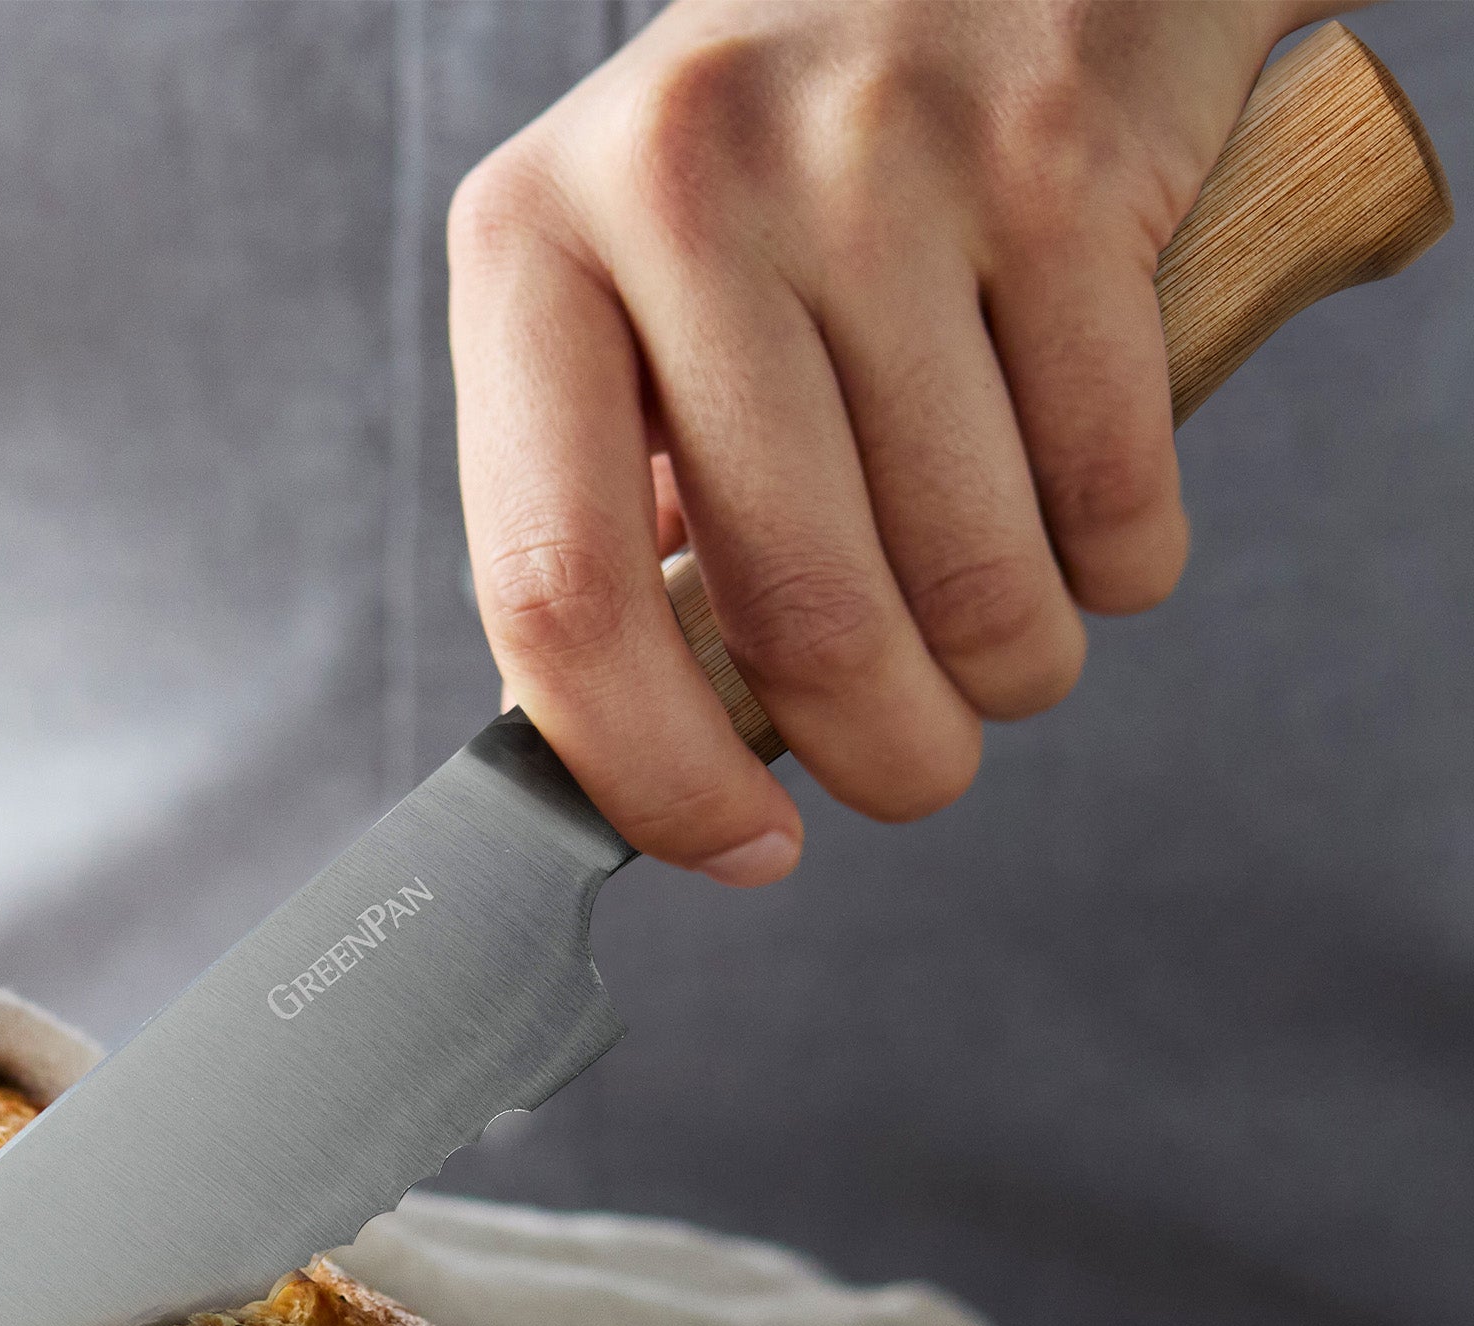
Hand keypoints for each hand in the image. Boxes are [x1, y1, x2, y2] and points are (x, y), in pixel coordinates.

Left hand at [448, 0, 1314, 881]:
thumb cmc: (780, 181)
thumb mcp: (628, 305)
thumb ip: (612, 508)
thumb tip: (641, 747)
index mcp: (529, 255)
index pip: (555, 596)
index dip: (654, 774)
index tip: (740, 850)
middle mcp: (683, 193)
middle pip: (793, 612)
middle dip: (885, 756)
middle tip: (917, 773)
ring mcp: (875, 160)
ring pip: (969, 566)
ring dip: (1011, 673)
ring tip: (1006, 650)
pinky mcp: (1060, 150)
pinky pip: (1110, 475)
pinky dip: (1121, 564)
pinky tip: (1097, 535)